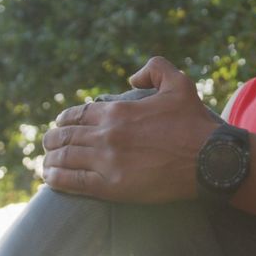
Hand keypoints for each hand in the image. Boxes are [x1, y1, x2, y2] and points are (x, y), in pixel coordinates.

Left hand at [41, 56, 219, 202]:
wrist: (209, 160)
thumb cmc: (195, 123)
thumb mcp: (179, 83)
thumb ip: (155, 69)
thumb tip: (132, 76)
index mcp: (117, 111)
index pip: (77, 114)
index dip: (64, 120)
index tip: (60, 125)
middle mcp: (107, 134)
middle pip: (65, 136)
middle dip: (52, 140)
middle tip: (48, 145)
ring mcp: (107, 161)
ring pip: (65, 158)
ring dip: (50, 160)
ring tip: (45, 164)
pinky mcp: (112, 187)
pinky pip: (74, 182)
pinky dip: (57, 180)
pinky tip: (50, 179)